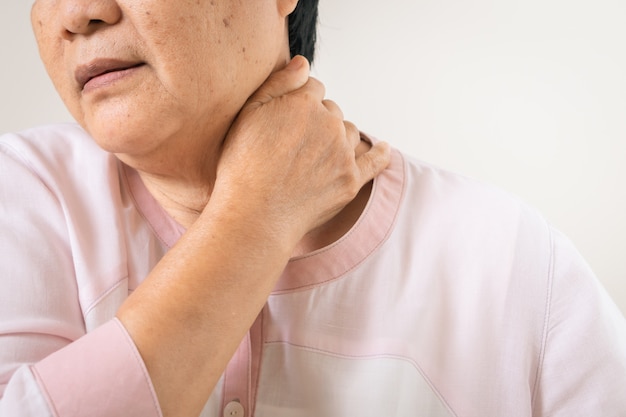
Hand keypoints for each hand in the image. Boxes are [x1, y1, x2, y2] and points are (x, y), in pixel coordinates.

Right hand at [214, 56, 390, 246]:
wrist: (255, 214)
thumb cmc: (243, 166)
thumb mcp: (248, 114)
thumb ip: (278, 84)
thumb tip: (304, 63)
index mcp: (304, 103)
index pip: (312, 88)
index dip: (299, 101)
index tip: (287, 119)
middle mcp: (330, 124)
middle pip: (331, 111)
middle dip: (317, 120)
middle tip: (295, 143)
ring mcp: (343, 153)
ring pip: (349, 132)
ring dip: (338, 137)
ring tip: (315, 156)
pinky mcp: (351, 180)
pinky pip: (376, 161)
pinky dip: (380, 153)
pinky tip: (383, 148)